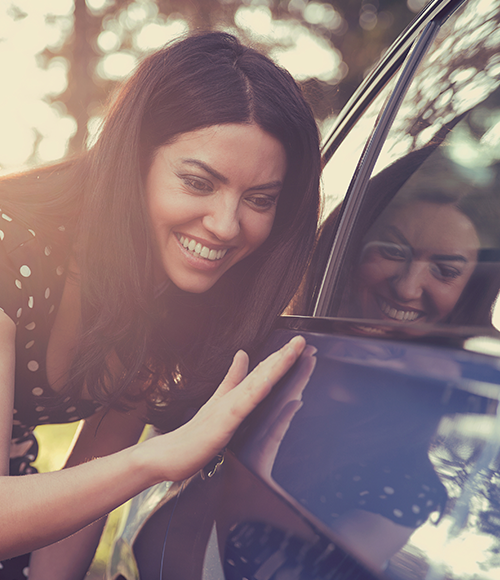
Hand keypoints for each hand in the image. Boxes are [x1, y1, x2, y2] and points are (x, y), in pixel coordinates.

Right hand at [142, 335, 306, 482]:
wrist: (167, 455)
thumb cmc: (194, 433)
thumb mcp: (218, 402)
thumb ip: (232, 379)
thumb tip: (243, 355)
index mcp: (237, 394)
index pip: (263, 372)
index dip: (282, 357)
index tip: (300, 344)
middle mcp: (235, 397)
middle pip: (264, 372)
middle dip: (285, 356)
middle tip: (302, 339)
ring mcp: (229, 408)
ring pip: (258, 382)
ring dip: (277, 365)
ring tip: (293, 351)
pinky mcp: (223, 423)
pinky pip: (242, 405)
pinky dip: (256, 390)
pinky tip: (268, 380)